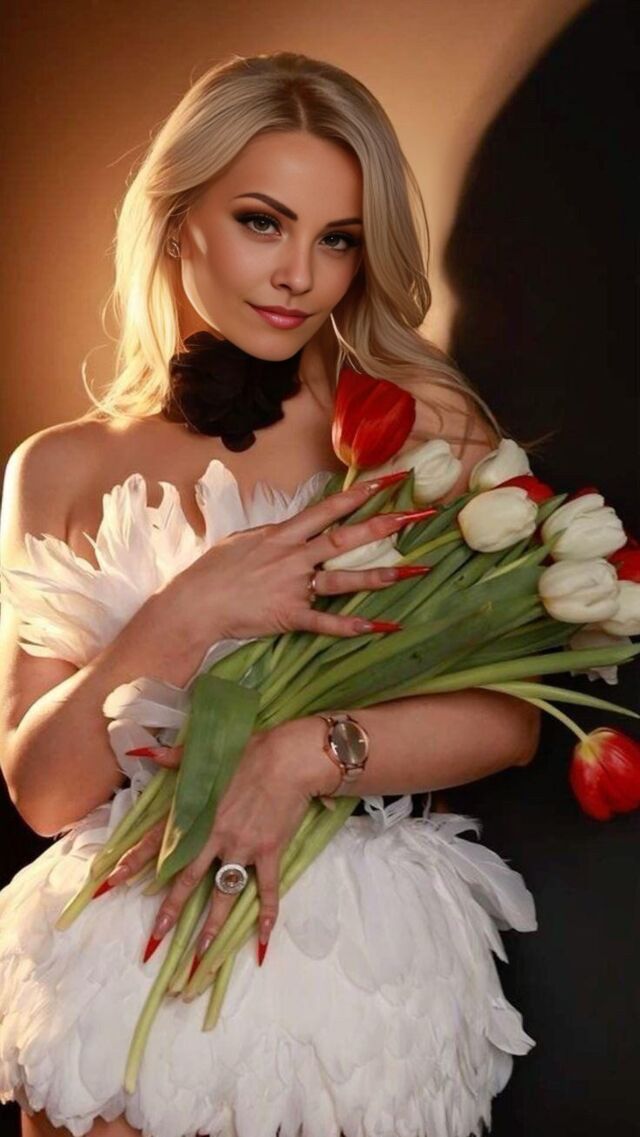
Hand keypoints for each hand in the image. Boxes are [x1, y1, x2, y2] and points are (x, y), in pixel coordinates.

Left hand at [103, 726, 325, 961]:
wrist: (289, 757)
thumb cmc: (248, 751)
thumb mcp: (206, 754)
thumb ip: (171, 757)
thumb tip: (142, 749)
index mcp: (195, 813)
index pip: (157, 841)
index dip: (133, 862)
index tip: (111, 882)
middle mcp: (214, 835)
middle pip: (186, 878)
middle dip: (170, 908)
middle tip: (157, 937)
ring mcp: (242, 846)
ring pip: (222, 892)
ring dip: (211, 924)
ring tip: (201, 953)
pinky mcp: (268, 851)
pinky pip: (266, 889)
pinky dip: (267, 915)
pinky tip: (264, 941)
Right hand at [168, 474, 423, 641]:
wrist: (193, 603)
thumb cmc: (213, 571)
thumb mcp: (243, 541)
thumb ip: (272, 534)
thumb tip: (290, 528)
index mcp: (282, 534)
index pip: (328, 509)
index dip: (360, 494)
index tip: (389, 481)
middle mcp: (293, 556)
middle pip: (345, 538)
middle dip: (383, 525)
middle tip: (417, 516)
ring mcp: (293, 586)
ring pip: (343, 578)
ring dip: (379, 575)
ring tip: (413, 571)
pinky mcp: (289, 615)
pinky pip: (326, 622)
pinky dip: (352, 626)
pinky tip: (379, 626)